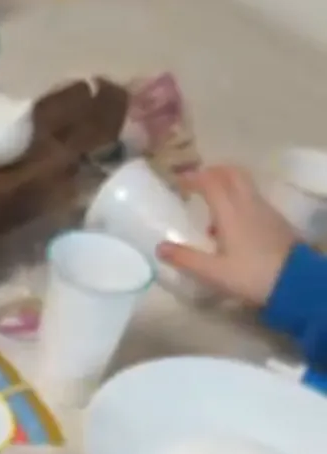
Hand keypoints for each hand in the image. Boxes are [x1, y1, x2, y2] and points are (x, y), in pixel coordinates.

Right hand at [157, 165, 296, 305]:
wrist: (293, 281)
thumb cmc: (250, 276)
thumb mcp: (213, 272)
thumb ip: (186, 258)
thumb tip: (160, 247)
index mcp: (230, 212)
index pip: (210, 182)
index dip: (193, 177)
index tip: (178, 181)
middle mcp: (247, 203)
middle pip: (231, 173)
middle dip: (213, 172)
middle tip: (197, 182)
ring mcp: (264, 209)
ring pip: (244, 184)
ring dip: (227, 185)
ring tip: (212, 205)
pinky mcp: (274, 219)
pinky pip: (253, 198)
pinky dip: (239, 199)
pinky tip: (232, 223)